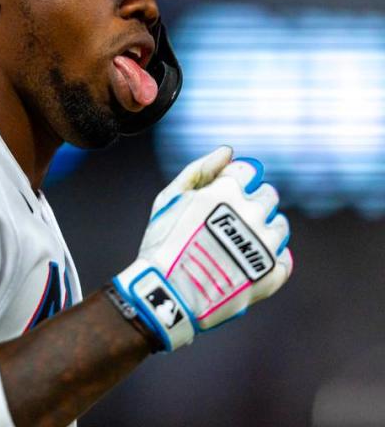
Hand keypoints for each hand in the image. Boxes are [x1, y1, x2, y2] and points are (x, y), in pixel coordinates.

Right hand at [114, 150, 292, 350]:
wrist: (166, 294)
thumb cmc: (162, 243)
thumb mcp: (169, 199)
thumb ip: (199, 170)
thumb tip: (228, 152)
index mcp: (227, 191)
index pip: (249, 171)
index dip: (234, 182)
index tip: (221, 197)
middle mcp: (252, 214)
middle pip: (268, 195)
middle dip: (250, 203)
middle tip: (225, 224)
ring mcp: (265, 245)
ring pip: (280, 225)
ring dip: (263, 229)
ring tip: (236, 246)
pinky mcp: (271, 274)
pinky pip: (285, 259)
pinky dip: (271, 259)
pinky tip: (248, 264)